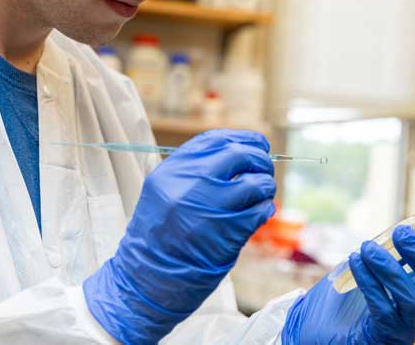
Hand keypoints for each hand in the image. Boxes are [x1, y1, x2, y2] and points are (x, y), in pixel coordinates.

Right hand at [83, 130, 276, 342]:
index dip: (243, 139)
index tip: (256, 144)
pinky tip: (260, 212)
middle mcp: (192, 183)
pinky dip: (266, 209)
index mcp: (174, 169)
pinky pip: (260, 211)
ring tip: (262, 193)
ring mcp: (212, 207)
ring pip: (256, 183)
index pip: (217, 140)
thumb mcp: (163, 189)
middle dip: (260, 159)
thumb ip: (193, 169)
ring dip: (266, 186)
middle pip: (240, 155)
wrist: (149, 275)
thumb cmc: (160, 232)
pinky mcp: (228, 232)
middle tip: (264, 168)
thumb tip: (238, 151)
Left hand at [282, 218, 414, 344]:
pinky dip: (368, 281)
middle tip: (400, 233)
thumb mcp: (379, 270)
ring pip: (411, 298)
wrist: (333, 330)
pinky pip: (380, 307)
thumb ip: (392, 252)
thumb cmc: (360, 295)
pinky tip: (355, 261)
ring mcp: (406, 324)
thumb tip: (401, 227)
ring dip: (389, 267)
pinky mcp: (384, 333)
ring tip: (368, 248)